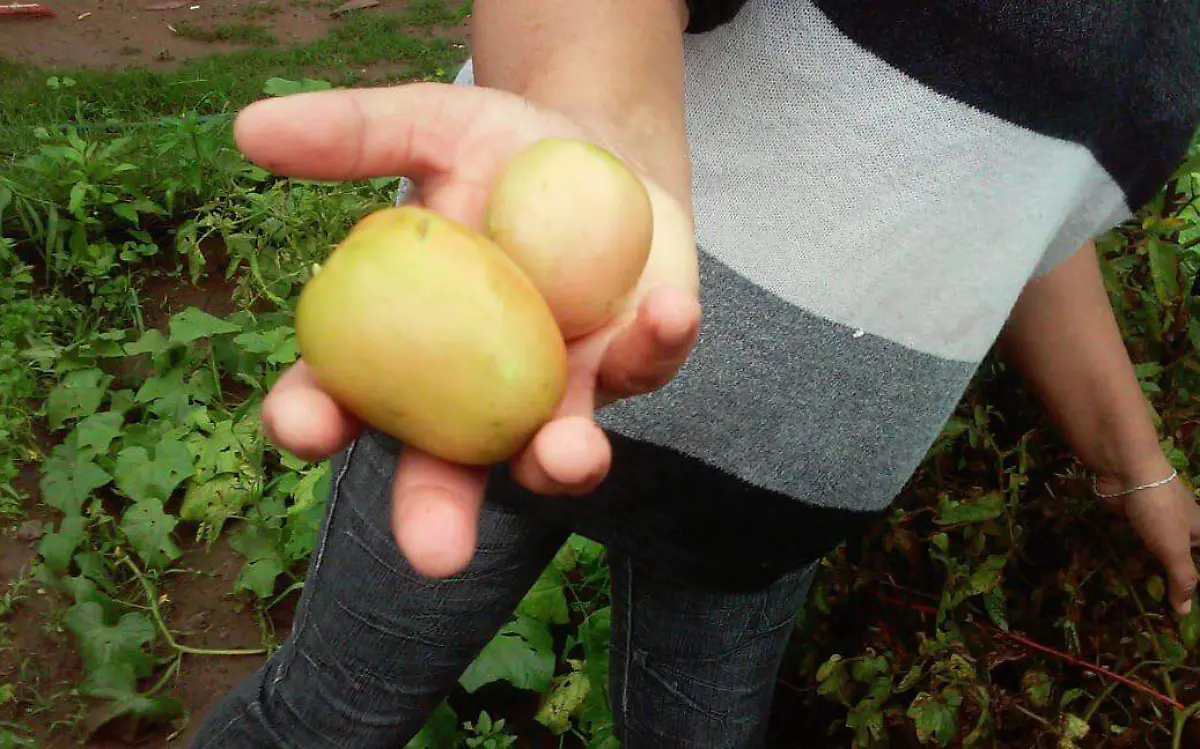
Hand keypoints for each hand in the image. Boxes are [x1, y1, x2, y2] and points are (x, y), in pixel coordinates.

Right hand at [233, 82, 700, 577]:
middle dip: (437, 516)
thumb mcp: (429, 125)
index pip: (344, 397)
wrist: (598, 145)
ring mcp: (557, 387)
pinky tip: (665, 309)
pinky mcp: (631, 362)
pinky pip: (646, 365)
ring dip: (561, 461)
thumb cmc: (497, 146)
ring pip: (552, 449)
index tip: (302, 423)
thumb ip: (352, 135)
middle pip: (444, 470)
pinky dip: (655, 344)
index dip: (315, 418)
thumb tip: (248, 128)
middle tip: (434, 555)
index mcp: (404, 346)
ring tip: (566, 455)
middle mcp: (475, 390)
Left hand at [1098, 472, 1199, 615]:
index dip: (1195, 580)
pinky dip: (1132, 553)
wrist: (1127, 471)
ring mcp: (1155, 520)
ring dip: (1150, 567)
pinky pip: (1135, 540)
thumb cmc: (1160, 510)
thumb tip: (1184, 611)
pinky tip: (1125, 570)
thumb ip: (1181, 579)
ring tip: (1142, 593)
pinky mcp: (1132, 516)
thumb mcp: (1176, 549)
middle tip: (1162, 605)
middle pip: (1181, 557)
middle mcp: (1181, 526)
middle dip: (1172, 578)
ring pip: (1156, 549)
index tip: (1187, 602)